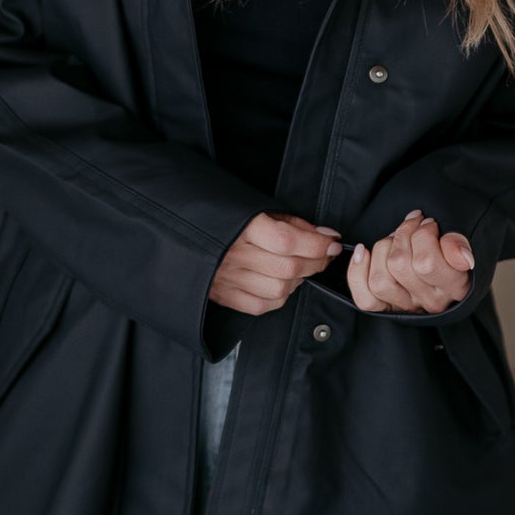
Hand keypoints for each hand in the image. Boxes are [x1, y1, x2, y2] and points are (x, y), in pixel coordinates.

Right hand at [209, 211, 343, 315]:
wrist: (183, 230)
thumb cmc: (225, 217)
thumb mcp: (258, 209)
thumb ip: (293, 223)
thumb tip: (325, 236)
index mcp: (242, 226)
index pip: (288, 241)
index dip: (316, 244)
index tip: (331, 243)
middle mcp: (233, 255)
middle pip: (288, 268)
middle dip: (316, 262)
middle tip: (323, 255)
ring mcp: (227, 278)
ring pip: (278, 290)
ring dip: (298, 280)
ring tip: (299, 268)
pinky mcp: (223, 295)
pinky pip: (260, 306)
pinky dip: (279, 298)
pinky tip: (281, 284)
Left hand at [346, 209, 473, 314]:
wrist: (447, 266)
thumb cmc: (452, 250)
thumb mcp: (462, 244)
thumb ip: (459, 246)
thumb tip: (461, 256)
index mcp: (455, 287)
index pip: (427, 263)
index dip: (423, 234)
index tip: (429, 223)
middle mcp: (431, 301)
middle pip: (399, 266)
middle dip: (402, 234)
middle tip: (413, 224)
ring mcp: (408, 307)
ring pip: (380, 279)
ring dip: (383, 248)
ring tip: (396, 238)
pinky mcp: (387, 309)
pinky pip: (365, 298)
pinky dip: (357, 272)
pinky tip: (363, 251)